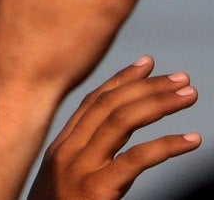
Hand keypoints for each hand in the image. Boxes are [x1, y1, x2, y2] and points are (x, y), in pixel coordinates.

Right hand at [29, 58, 200, 199]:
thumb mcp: (63, 184)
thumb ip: (82, 162)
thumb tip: (108, 150)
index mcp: (60, 149)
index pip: (92, 103)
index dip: (120, 80)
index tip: (147, 64)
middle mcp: (67, 152)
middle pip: (108, 105)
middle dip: (147, 87)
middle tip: (181, 78)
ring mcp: (78, 169)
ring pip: (120, 122)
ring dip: (159, 103)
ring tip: (189, 96)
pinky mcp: (96, 190)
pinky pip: (135, 159)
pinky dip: (167, 146)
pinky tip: (192, 142)